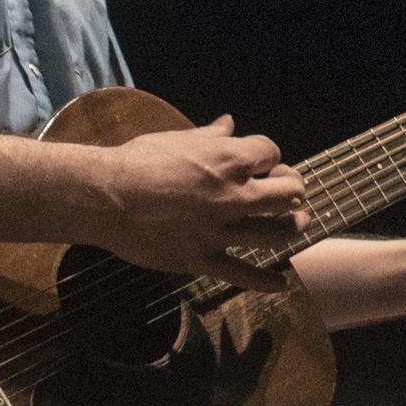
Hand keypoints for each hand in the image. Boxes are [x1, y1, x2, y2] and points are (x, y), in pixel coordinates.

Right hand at [93, 115, 307, 290]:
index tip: (263, 164)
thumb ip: (210, 135)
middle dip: (294, 189)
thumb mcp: (177, 139)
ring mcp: (221, 229)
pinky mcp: (204, 257)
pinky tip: (280, 282)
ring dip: (295, 227)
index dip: (270, 157)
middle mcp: (233, 195)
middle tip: (292, 193)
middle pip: (288, 193)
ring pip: (278, 233)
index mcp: (228, 159)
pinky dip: (267, 280)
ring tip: (298, 224)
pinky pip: (245, 274)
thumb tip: (228, 124)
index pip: (272, 153)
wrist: (107, 197)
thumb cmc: (138, 162)